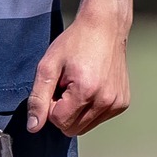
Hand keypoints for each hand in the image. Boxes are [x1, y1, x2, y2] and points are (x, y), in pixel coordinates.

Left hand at [25, 8, 131, 136]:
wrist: (105, 27)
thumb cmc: (75, 42)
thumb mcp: (48, 66)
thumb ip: (38, 98)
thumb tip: (33, 127)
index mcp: (86, 91)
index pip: (58, 121)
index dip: (51, 105)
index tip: (56, 85)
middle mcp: (105, 101)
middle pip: (72, 129)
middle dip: (63, 112)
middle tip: (65, 86)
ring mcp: (117, 103)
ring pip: (85, 127)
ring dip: (76, 111)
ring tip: (78, 86)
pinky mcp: (122, 103)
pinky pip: (98, 119)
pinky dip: (90, 109)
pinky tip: (91, 87)